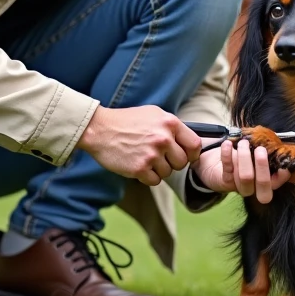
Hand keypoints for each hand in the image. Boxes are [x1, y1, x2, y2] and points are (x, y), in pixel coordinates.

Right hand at [76, 105, 202, 185]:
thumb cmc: (126, 121)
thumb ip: (172, 127)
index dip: (191, 153)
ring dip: (158, 170)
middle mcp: (163, 138)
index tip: (185, 156)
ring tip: (143, 157)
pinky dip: (147, 177)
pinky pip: (154, 181)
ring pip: (167, 173)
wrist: (99, 129)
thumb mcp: (153, 114)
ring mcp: (151, 154)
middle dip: (172, 162)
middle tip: (158, 157)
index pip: (195, 145)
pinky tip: (137, 164)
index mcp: (170, 123)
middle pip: (181, 162)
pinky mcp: (140, 168)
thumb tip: (189, 141)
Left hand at [193, 139, 291, 203]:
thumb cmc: (248, 157)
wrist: (225, 164)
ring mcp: (241, 186)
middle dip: (263, 166)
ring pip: (245, 176)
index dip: (283, 174)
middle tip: (260, 149)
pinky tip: (227, 144)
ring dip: (244, 156)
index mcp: (268, 183)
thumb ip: (269, 151)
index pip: (279, 181)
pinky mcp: (227, 181)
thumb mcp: (260, 153)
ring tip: (243, 142)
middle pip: (263, 183)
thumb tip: (278, 143)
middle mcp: (256, 188)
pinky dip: (227, 154)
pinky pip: (228, 169)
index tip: (281, 156)